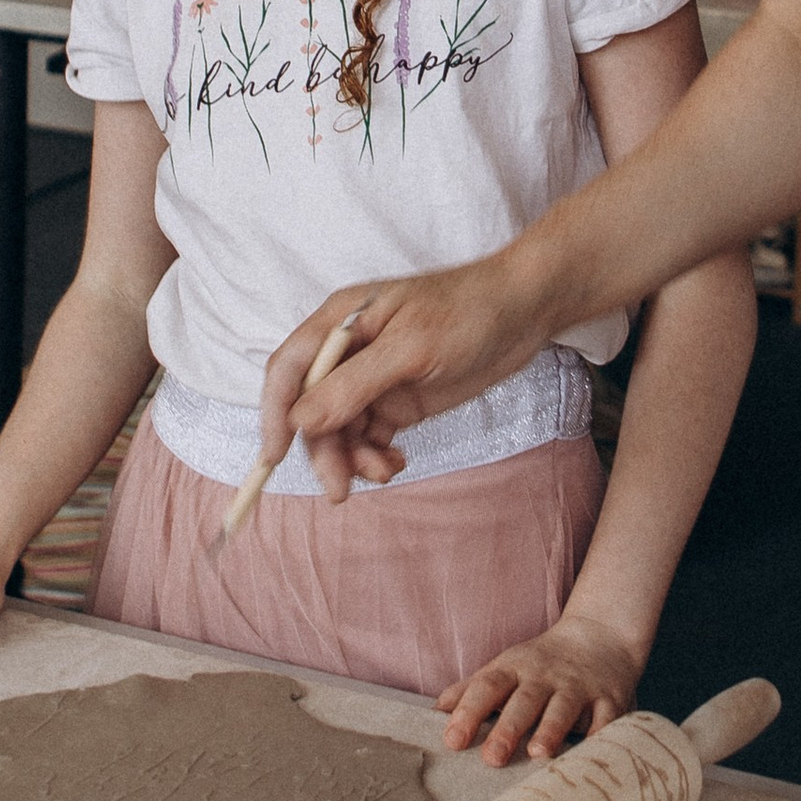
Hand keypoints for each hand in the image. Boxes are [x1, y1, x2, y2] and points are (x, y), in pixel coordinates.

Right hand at [262, 253, 560, 499]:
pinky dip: (375, 455)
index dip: (275, 413)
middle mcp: (348, 350)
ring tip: (387, 471)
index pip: (289, 370)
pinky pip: (370, 436)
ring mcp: (373, 377)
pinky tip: (396, 463)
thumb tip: (301, 421)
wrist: (524, 311)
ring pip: (341, 429)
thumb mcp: (410, 349)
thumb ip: (355, 385)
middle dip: (324, 449)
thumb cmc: (468, 311)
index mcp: (340, 322)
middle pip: (313, 409)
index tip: (275, 457)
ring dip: (354, 457)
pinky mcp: (398, 399)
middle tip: (341, 489)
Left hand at [439, 610, 647, 765]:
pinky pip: (605, 717)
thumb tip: (437, 711)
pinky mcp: (609, 697)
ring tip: (538, 752)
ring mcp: (579, 686)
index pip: (488, 686)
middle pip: (524, 700)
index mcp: (515, 669)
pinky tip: (589, 755)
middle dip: (508, 727)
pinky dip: (599, 735)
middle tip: (492, 758)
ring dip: (551, 729)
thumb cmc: (542, 662)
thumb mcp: (506, 667)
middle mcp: (546, 676)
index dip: (469, 711)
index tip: (452, 740)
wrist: (601, 635)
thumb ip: (472, 689)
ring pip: (564, 707)